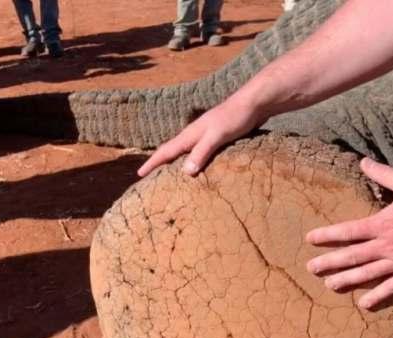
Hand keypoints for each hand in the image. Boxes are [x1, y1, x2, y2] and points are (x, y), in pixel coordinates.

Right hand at [137, 98, 261, 176]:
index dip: (152, 163)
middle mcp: (194, 135)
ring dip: (174, 162)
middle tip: (149, 177)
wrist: (253, 104)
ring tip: (168, 175)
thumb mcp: (217, 136)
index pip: (166, 151)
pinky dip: (191, 161)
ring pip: (184, 152)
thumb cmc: (235, 118)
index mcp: (190, 135)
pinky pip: (198, 153)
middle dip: (159, 163)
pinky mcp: (216, 138)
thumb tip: (185, 172)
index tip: (138, 174)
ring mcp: (205, 136)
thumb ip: (202, 152)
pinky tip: (196, 168)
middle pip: (171, 151)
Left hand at [305, 158, 392, 308]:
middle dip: (329, 263)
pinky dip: (377, 296)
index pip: (347, 231)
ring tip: (328, 286)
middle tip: (310, 268)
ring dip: (346, 280)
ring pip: (367, 274)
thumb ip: (383, 174)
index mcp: (383, 224)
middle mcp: (387, 246)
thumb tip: (363, 161)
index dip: (327, 235)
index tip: (310, 239)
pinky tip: (364, 304)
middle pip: (351, 256)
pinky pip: (392, 288)